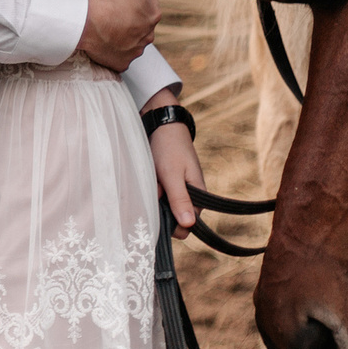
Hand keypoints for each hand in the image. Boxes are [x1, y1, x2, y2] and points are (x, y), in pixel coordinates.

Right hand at [78, 0, 159, 71]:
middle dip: (131, 16)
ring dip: (123, 33)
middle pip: (141, 21)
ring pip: (131, 39)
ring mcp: (135, 51)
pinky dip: (114, 49)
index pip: (149, 0)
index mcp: (154, 15)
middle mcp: (148, 35)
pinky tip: (104, 41)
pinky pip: (120, 55)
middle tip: (114, 9)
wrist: (89, 23)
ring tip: (107, 25)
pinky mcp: (122, 62)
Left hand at [143, 87, 204, 239]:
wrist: (160, 123)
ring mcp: (176, 189)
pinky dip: (150, 189)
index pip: (187, 225)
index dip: (173, 224)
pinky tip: (148, 177)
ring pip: (162, 207)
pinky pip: (156, 195)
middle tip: (154, 190)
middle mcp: (189, 195)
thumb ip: (179, 199)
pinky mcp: (165, 183)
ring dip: (153, 198)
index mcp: (198, 195)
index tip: (160, 210)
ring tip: (151, 180)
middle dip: (160, 208)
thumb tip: (189, 225)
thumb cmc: (169, 147)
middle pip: (173, 218)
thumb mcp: (172, 174)